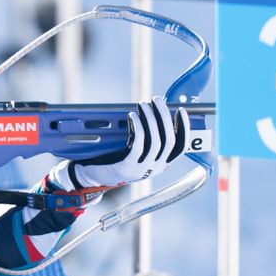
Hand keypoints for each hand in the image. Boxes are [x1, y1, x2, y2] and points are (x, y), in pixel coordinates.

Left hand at [51, 96, 189, 189]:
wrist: (92, 175)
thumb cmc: (114, 158)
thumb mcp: (136, 151)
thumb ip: (147, 138)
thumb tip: (156, 112)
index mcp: (160, 165)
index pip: (180, 147)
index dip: (183, 128)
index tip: (181, 110)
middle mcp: (154, 169)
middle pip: (168, 140)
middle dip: (164, 116)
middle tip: (157, 100)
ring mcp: (142, 170)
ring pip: (155, 141)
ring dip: (150, 119)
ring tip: (143, 104)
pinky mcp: (127, 167)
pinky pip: (138, 144)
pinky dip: (138, 127)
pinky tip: (133, 116)